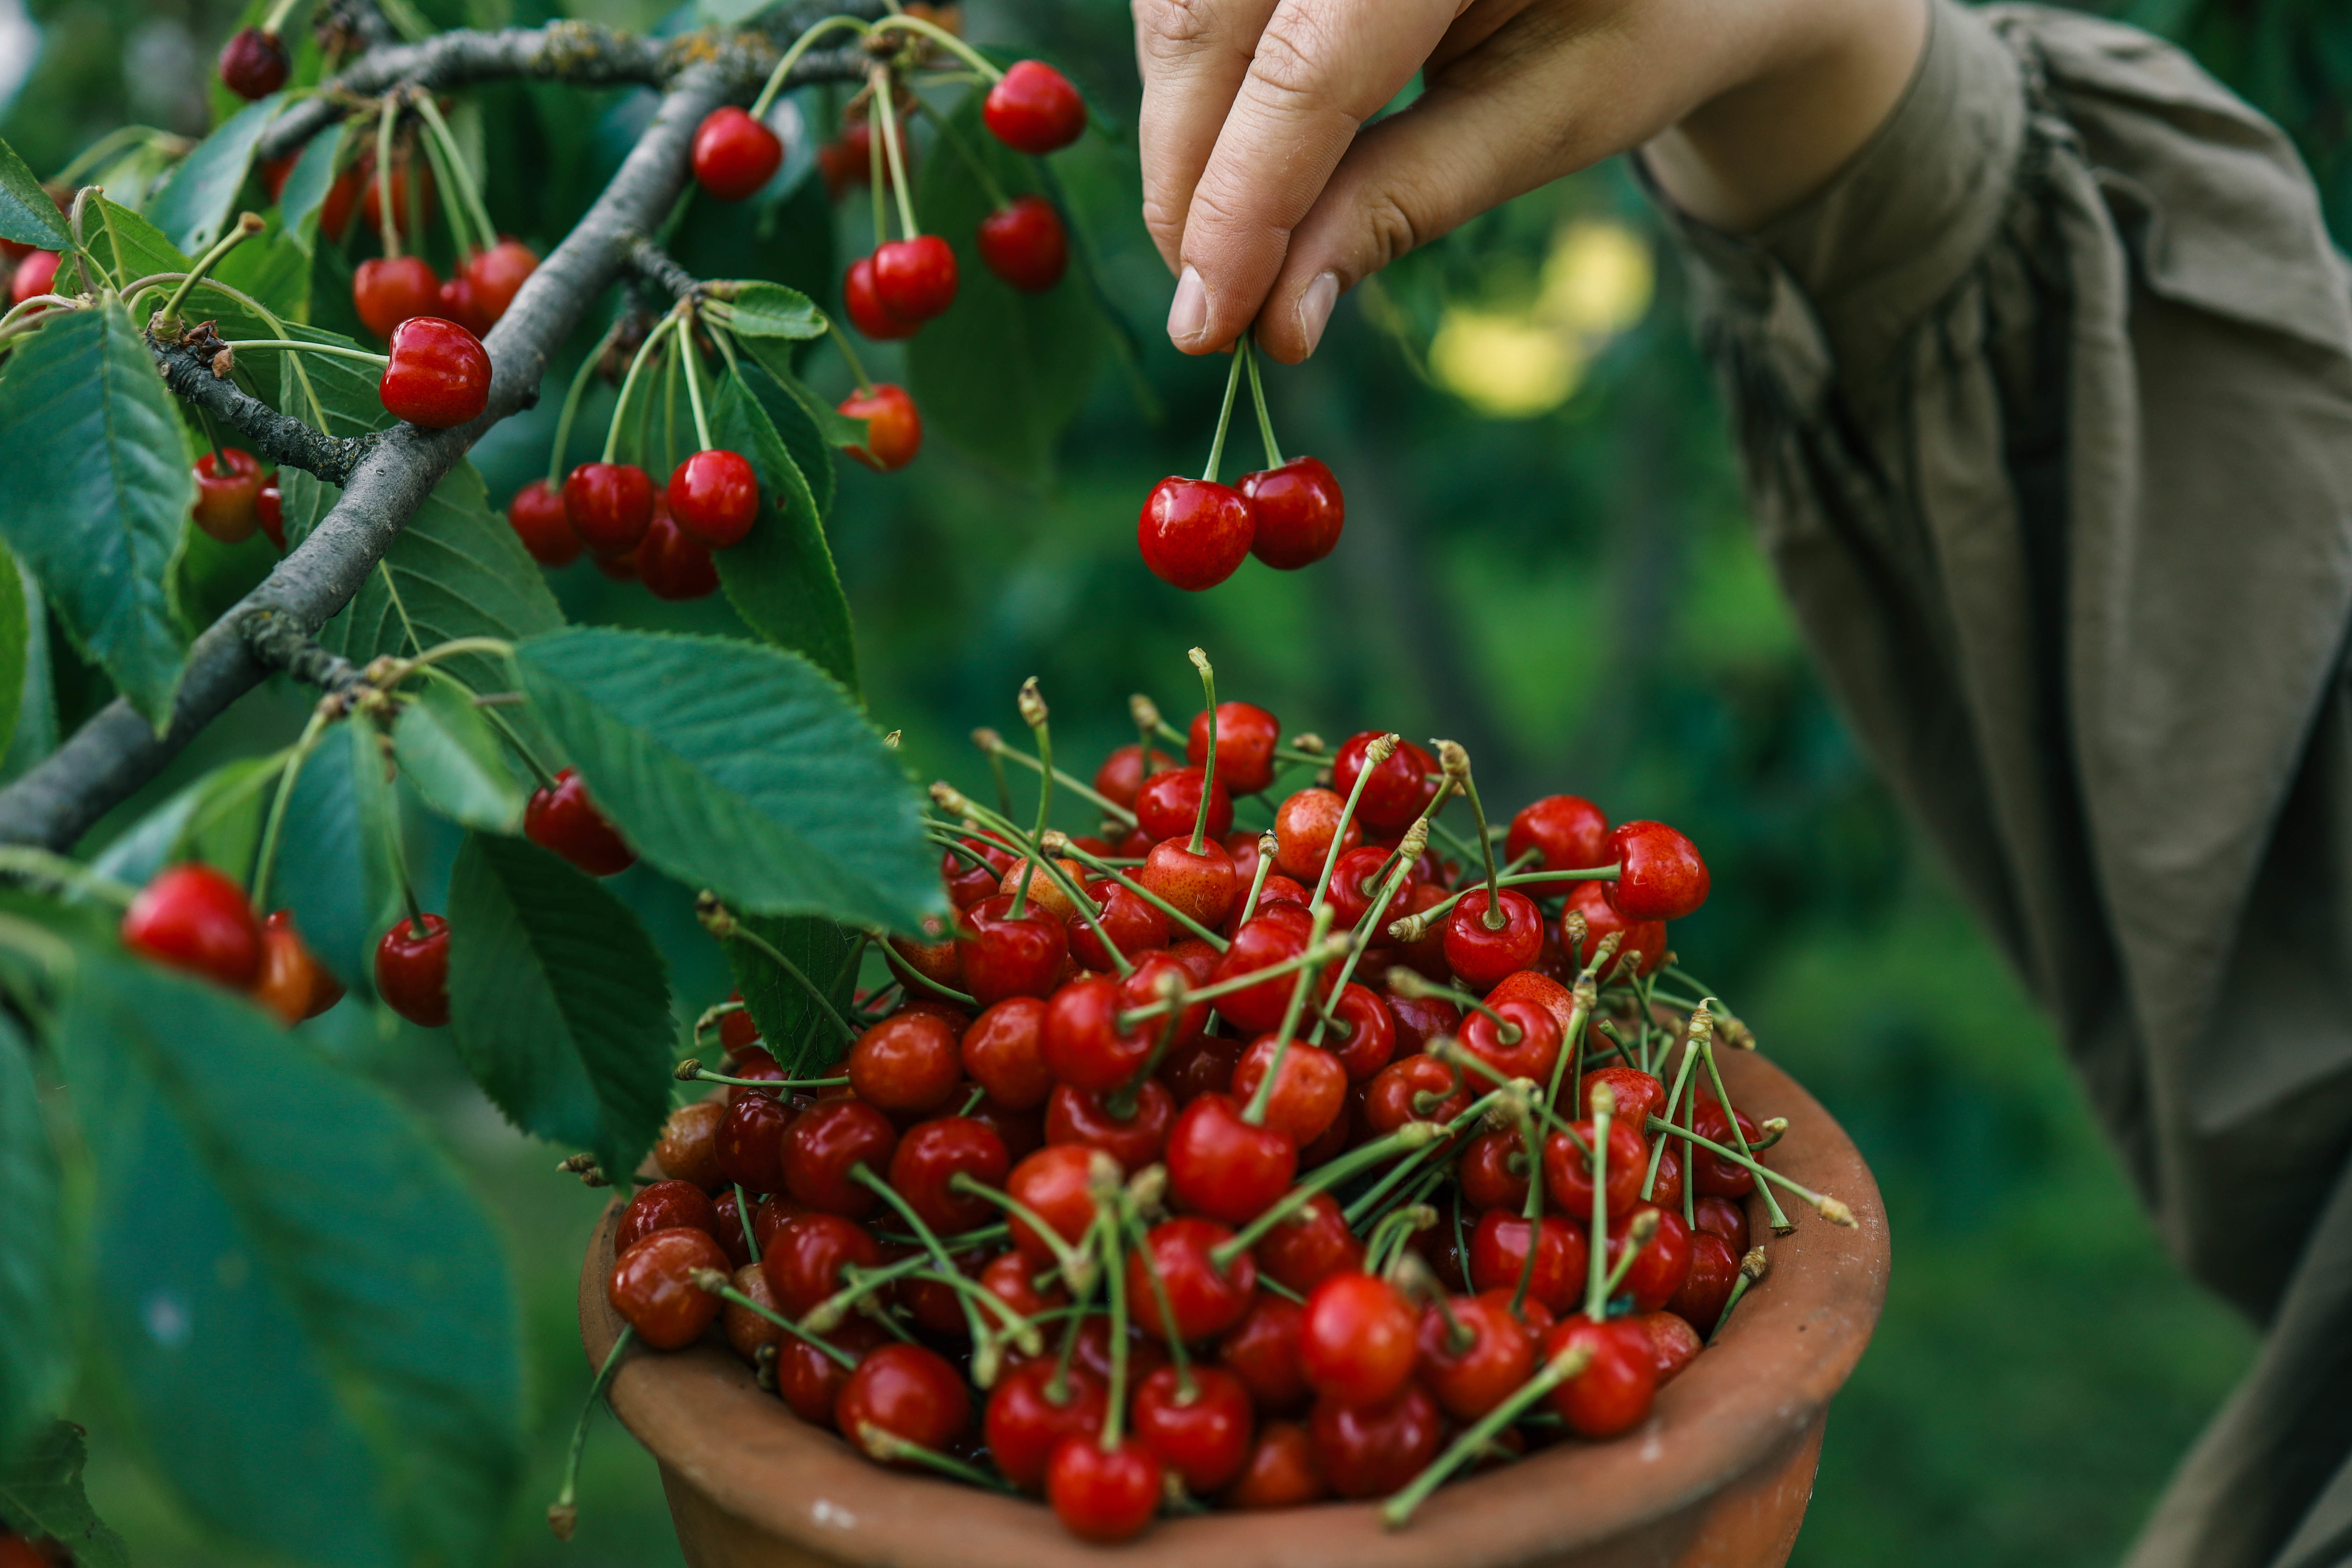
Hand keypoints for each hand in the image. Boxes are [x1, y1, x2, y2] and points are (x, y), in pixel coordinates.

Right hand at [1133, 0, 1927, 360]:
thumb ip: (1407, 201)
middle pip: (1207, 22)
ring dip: (1181, 127)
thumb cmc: (1641, 16)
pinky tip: (1232, 149)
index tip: (1210, 323)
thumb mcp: (1552, 115)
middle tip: (1208, 305)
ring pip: (1177, 2)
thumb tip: (1276, 318)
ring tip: (1225, 237)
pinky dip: (1194, 73)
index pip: (1312, 68)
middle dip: (1187, 177)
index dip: (1243, 204)